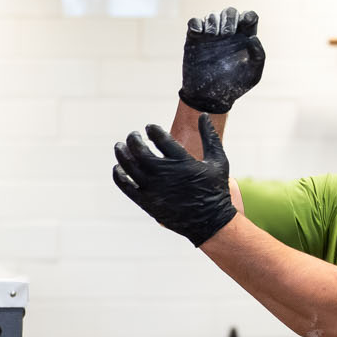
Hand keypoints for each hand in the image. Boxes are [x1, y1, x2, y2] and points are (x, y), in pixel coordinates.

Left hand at [112, 115, 237, 246]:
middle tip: (133, 135)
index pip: (160, 137)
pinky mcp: (146, 202)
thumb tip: (203, 114)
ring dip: (121, 153)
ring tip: (120, 147)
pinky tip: (118, 168)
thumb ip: (210, 136)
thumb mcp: (218, 161)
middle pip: (139, 149)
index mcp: (182, 161)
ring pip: (129, 166)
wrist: (210, 222)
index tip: (150, 128)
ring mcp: (153, 189)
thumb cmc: (215, 189)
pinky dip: (118, 175)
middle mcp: (165, 174)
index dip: (152, 130)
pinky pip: (125, 186)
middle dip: (134, 138)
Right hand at [179, 7, 265, 114]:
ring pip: (212, 15)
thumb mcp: (252, 75)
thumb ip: (258, 56)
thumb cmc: (233, 87)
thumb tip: (253, 38)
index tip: (245, 23)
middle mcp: (228, 34)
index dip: (248, 16)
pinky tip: (199, 33)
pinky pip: (194, 22)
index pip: (249, 18)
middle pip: (230, 12)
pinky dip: (196, 23)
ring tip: (213, 36)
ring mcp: (211, 35)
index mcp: (244, 39)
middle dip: (229, 18)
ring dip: (213, 22)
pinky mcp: (195, 39)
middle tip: (227, 33)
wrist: (208, 98)